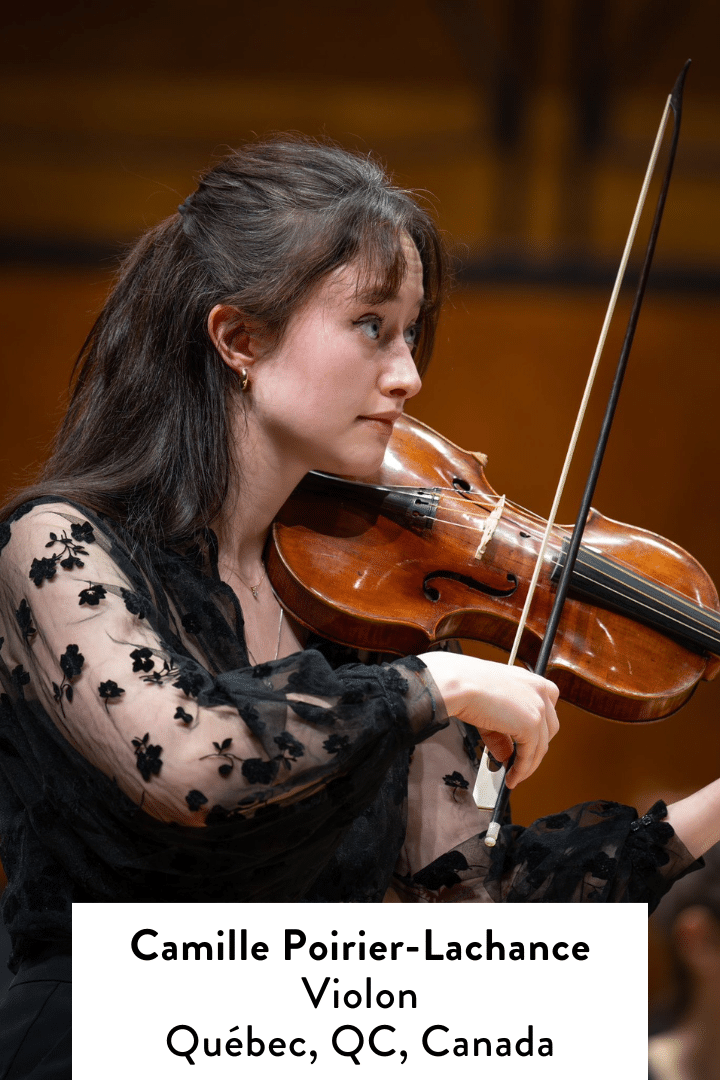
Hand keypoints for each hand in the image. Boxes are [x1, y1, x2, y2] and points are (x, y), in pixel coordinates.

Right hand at [418, 652, 559, 787]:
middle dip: (535, 748)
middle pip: (549, 729)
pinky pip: (530, 755)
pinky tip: (512, 776)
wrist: (459, 684)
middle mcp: (539, 690)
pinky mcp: (532, 724)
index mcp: (531, 680)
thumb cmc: (466, 685)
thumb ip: (502, 733)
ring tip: (514, 776)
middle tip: (520, 761)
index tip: (528, 743)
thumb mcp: (490, 709)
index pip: (547, 709)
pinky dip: (521, 770)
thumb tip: (505, 755)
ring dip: (528, 765)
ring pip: (541, 746)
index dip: (539, 730)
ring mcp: (539, 707)